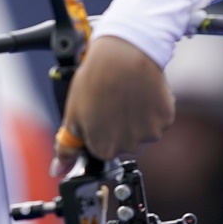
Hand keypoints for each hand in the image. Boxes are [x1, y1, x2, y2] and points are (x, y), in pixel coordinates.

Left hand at [52, 36, 174, 175]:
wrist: (124, 53)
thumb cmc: (96, 79)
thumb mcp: (72, 113)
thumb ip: (66, 147)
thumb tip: (57, 171)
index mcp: (104, 149)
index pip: (101, 149)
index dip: (99, 129)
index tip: (98, 111)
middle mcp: (129, 147)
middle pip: (124, 142)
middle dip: (119, 126)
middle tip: (112, 100)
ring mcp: (150, 133)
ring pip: (143, 130)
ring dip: (137, 117)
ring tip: (127, 93)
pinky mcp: (165, 117)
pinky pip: (159, 118)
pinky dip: (152, 107)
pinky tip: (142, 91)